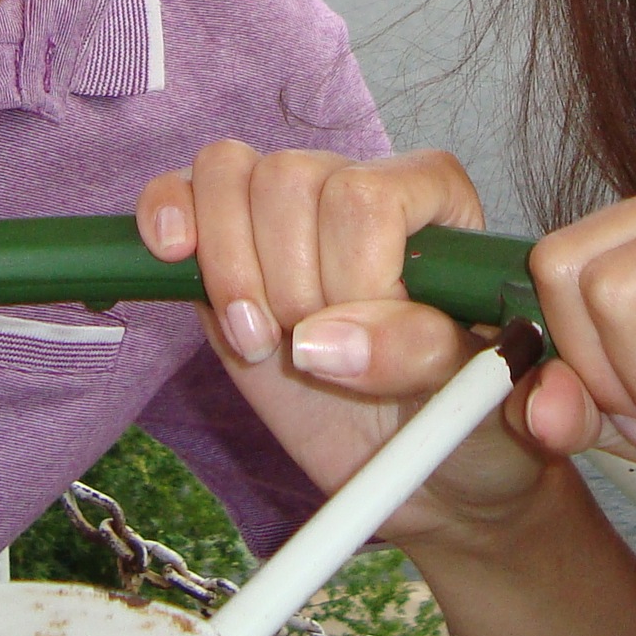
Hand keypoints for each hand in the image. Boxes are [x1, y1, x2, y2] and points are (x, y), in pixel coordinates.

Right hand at [136, 143, 565, 543]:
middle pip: (288, 179)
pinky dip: (165, 214)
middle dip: (289, 287)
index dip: (352, 280)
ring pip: (227, 172)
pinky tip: (173, 257)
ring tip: (259, 340)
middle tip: (312, 356)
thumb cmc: (467, 416)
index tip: (371, 348)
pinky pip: (180, 190)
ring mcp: (285, 212)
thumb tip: (319, 340)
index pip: (363, 196)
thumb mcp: (470, 388)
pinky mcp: (224, 246)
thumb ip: (412, 350)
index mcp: (433, 195)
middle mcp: (357, 183)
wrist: (417, 463)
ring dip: (229, 270)